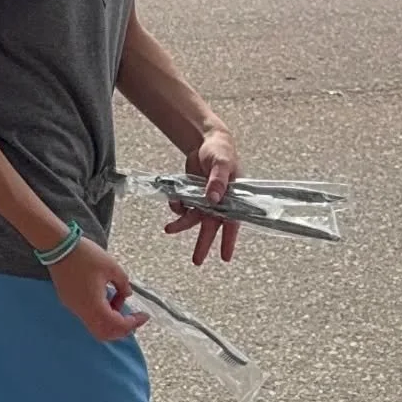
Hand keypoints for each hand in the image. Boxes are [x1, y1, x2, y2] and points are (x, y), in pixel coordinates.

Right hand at [48, 237, 147, 342]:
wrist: (58, 246)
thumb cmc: (86, 255)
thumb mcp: (112, 267)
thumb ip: (124, 284)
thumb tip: (127, 295)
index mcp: (95, 305)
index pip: (117, 325)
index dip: (133, 323)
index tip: (144, 315)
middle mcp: (82, 311)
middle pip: (104, 333)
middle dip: (121, 328)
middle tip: (133, 317)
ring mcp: (73, 307)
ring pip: (95, 326)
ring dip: (110, 320)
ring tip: (118, 300)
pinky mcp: (68, 301)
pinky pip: (87, 316)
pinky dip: (100, 314)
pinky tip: (105, 297)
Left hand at [165, 127, 240, 263]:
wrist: (205, 141)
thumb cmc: (221, 151)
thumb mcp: (222, 163)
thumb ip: (218, 180)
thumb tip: (214, 199)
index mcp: (233, 197)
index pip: (232, 223)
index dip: (228, 241)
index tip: (225, 257)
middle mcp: (219, 202)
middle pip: (211, 227)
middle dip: (203, 244)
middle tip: (197, 261)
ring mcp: (204, 199)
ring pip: (193, 218)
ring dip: (181, 224)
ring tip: (168, 229)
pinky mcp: (192, 193)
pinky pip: (183, 206)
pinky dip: (177, 206)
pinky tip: (174, 200)